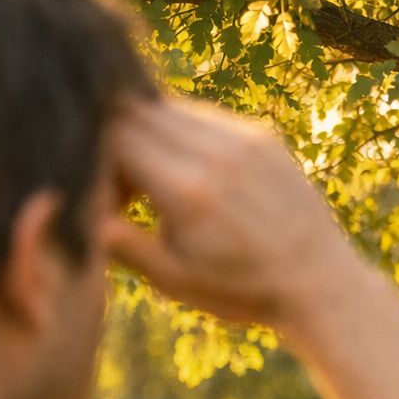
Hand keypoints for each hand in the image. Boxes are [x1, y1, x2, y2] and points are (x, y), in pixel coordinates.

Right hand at [101, 96, 368, 328]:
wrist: (320, 283)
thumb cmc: (242, 290)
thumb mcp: (175, 281)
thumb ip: (124, 245)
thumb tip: (77, 214)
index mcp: (186, 190)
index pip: (114, 135)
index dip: (95, 159)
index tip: (110, 199)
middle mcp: (215, 153)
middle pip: (135, 112)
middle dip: (117, 142)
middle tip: (129, 191)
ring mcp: (244, 139)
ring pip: (170, 108)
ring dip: (151, 135)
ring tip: (163, 187)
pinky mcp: (264, 136)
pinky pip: (205, 116)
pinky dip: (186, 135)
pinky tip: (195, 178)